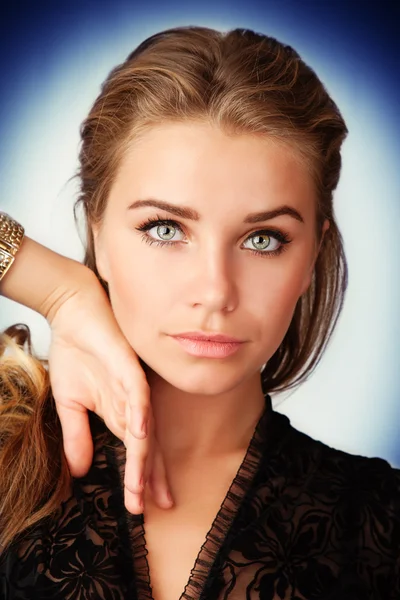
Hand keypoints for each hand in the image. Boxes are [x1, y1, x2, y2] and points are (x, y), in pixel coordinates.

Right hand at [47, 275, 172, 512]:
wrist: (73, 314)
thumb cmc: (76, 353)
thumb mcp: (70, 403)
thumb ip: (78, 436)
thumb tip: (80, 472)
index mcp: (120, 412)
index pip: (135, 451)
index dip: (139, 478)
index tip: (140, 508)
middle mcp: (133, 404)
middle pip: (148, 446)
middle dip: (152, 478)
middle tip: (160, 507)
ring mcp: (133, 386)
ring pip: (144, 427)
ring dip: (145, 458)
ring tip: (144, 489)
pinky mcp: (130, 367)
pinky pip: (139, 393)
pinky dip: (140, 414)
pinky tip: (140, 435)